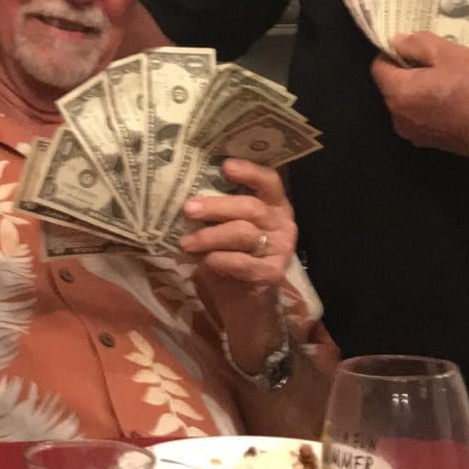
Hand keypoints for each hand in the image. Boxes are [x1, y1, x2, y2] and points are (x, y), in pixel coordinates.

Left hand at [178, 158, 295, 321]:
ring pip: (243, 233)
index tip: (225, 166)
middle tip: (188, 208)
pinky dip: (219, 260)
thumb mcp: (225, 228)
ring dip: (210, 237)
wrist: (244, 302)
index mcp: (273, 205)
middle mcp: (282, 223)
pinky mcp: (274, 273)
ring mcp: (281, 249)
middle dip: (216, 207)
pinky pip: (242, 262)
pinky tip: (204, 262)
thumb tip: (188, 196)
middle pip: (250, 207)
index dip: (250, 172)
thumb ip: (217, 211)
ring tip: (186, 242)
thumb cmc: (231, 255)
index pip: (269, 181)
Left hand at [374, 34, 468, 160]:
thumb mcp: (447, 53)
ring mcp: (417, 136)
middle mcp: (400, 120)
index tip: (415, 46)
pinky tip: (459, 100)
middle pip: (393, 87)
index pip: (379, 67)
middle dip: (410, 72)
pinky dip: (434, 107)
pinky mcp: (435, 145)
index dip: (394, 53)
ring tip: (452, 81)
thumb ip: (415, 44)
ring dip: (422, 90)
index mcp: (397, 95)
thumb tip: (396, 42)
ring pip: (410, 103)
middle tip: (440, 62)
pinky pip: (424, 118)